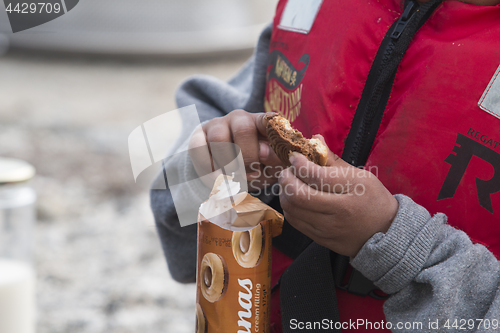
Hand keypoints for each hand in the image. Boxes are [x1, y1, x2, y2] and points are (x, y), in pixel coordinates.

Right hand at [188, 110, 284, 190]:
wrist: (228, 173)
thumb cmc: (255, 167)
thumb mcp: (270, 166)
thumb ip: (273, 159)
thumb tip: (263, 152)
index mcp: (262, 123)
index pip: (268, 119)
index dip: (271, 130)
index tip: (272, 147)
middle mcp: (239, 119)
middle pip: (243, 129)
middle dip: (248, 157)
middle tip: (252, 174)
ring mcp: (217, 125)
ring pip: (219, 139)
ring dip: (227, 164)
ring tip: (233, 179)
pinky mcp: (198, 136)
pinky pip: (199, 149)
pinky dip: (208, 168)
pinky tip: (217, 178)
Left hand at [278, 135, 397, 256]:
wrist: (385, 231)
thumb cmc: (372, 199)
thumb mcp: (359, 175)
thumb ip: (333, 160)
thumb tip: (315, 139)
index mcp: (352, 190)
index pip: (317, 177)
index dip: (300, 164)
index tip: (294, 157)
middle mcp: (338, 211)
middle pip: (299, 195)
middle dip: (286, 179)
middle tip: (287, 171)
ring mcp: (328, 228)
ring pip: (292, 209)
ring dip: (284, 192)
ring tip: (289, 184)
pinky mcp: (320, 238)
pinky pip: (295, 221)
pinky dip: (289, 207)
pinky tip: (294, 199)